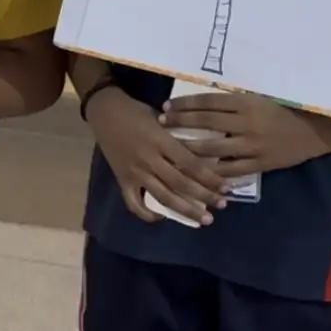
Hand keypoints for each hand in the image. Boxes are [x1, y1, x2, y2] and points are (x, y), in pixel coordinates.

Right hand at [87, 87, 227, 225]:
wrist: (104, 111)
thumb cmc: (136, 111)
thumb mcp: (162, 118)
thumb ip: (179, 136)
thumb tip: (204, 152)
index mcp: (160, 140)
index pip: (190, 164)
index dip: (210, 178)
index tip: (226, 187)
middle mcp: (149, 159)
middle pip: (181, 183)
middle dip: (204, 197)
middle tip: (222, 204)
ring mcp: (134, 171)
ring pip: (163, 196)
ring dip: (186, 210)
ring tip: (204, 219)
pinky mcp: (122, 179)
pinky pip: (134, 203)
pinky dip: (147, 213)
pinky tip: (161, 216)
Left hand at [164, 91, 330, 177]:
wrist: (312, 132)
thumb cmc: (282, 111)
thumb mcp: (258, 99)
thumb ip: (233, 101)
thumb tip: (200, 101)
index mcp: (246, 103)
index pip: (208, 101)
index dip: (185, 104)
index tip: (166, 107)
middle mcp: (247, 123)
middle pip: (205, 122)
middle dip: (180, 123)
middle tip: (161, 124)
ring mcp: (252, 145)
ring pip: (213, 148)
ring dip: (190, 147)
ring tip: (173, 147)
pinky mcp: (259, 164)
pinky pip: (230, 170)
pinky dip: (212, 171)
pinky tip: (196, 171)